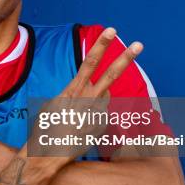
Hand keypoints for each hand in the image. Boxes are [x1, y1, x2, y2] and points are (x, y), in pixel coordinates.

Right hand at [31, 27, 142, 158]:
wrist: (46, 153)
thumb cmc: (45, 126)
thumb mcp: (54, 104)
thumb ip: (73, 93)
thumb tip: (90, 89)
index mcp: (73, 90)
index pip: (90, 62)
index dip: (101, 45)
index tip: (112, 30)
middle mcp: (87, 100)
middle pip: (110, 74)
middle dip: (125, 58)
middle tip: (139, 45)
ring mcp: (97, 114)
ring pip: (105, 96)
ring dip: (97, 97)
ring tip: (79, 111)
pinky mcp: (101, 126)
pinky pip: (101, 114)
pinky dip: (93, 116)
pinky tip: (81, 126)